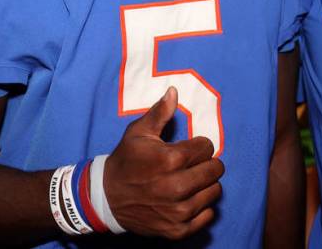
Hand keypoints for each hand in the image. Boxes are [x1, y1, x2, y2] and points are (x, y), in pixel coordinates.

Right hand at [103, 86, 224, 239]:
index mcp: (170, 160)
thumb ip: (160, 113)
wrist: (106, 198)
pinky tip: (187, 199)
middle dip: (206, 163)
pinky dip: (202, 206)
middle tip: (191, 165)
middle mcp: (176, 187)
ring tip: (189, 181)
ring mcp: (178, 211)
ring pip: (214, 191)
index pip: (207, 148)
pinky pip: (208, 215)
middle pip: (215, 170)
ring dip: (205, 185)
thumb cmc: (126, 161)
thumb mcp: (138, 133)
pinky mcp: (178, 229)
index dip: (198, 145)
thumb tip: (174, 91)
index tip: (187, 149)